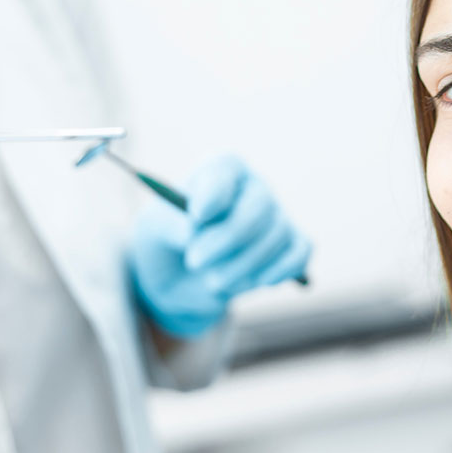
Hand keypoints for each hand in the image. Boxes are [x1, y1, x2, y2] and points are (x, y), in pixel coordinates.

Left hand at [129, 156, 310, 338]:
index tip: (196, 216)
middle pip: (258, 206)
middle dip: (227, 238)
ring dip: (242, 266)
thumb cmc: (168, 241)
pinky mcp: (290, 246)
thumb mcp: (153, 230)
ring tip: (212, 280)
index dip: (214, 193)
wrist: (181, 278)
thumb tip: (192, 231)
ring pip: (275, 237)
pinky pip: (298, 254)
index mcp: (220, 170)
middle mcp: (253, 188)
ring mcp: (276, 217)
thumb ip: (168, 224)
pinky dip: (280, 270)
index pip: (226, 169)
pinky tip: (255, 282)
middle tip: (195, 261)